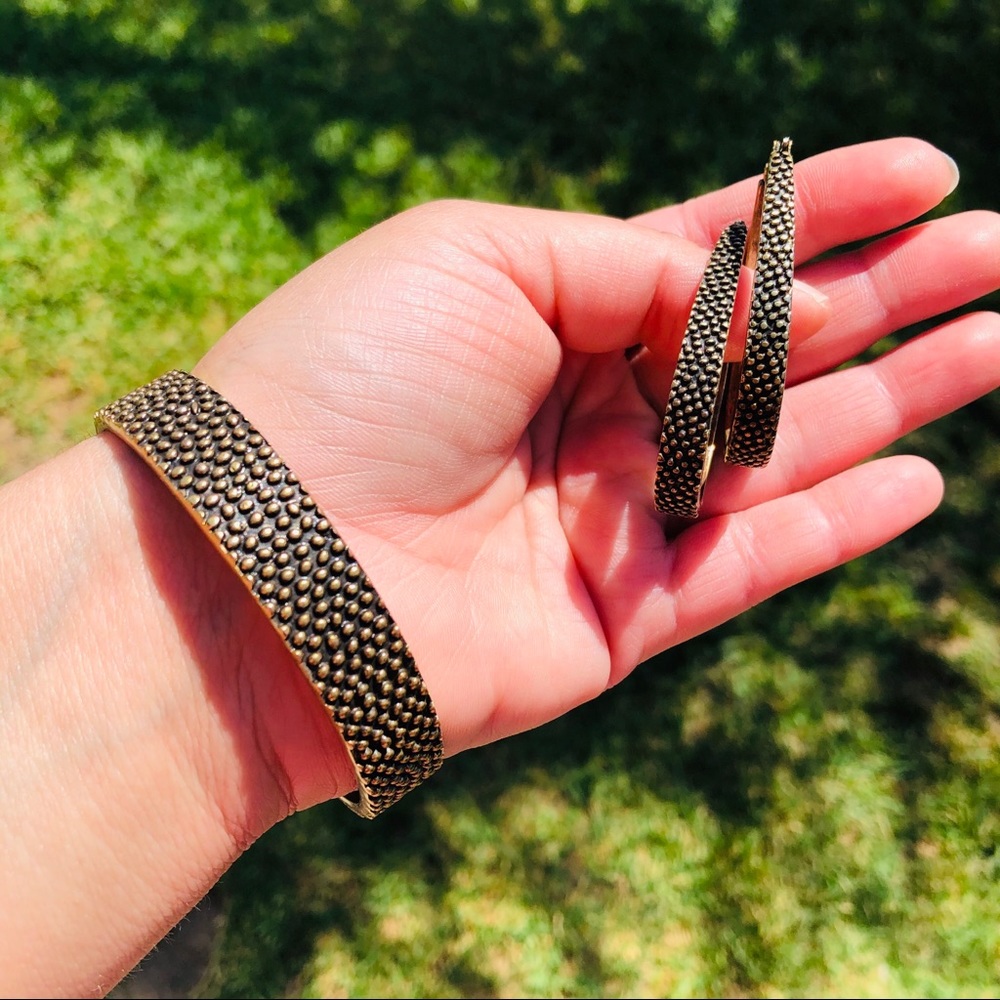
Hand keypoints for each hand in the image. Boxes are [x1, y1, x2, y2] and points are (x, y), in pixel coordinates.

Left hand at [195, 138, 999, 808]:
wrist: (272, 559)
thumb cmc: (354, 381)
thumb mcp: (485, 257)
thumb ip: (630, 264)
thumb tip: (758, 300)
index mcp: (549, 310)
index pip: (708, 253)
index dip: (814, 213)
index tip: (924, 173)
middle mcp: (589, 409)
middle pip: (765, 349)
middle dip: (884, 295)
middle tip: (996, 250)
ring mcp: (612, 514)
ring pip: (784, 451)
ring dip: (894, 395)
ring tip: (995, 338)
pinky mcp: (625, 613)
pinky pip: (757, 562)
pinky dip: (841, 523)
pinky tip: (928, 477)